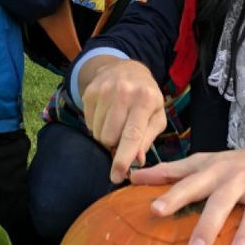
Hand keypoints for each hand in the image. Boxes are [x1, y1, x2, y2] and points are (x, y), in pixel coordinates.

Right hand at [79, 56, 166, 181]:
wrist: (126, 68)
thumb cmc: (146, 97)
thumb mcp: (157, 116)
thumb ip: (147, 139)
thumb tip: (137, 161)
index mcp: (145, 100)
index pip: (132, 135)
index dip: (123, 158)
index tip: (117, 176)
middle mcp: (124, 92)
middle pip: (109, 137)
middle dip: (115, 144)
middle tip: (123, 134)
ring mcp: (104, 90)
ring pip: (97, 132)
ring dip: (106, 135)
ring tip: (116, 122)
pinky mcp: (90, 91)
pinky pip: (88, 123)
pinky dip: (97, 125)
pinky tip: (106, 114)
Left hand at [131, 136, 244, 244]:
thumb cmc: (235, 165)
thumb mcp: (204, 163)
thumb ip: (169, 172)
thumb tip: (131, 177)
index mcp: (214, 171)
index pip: (189, 184)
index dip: (171, 196)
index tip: (154, 210)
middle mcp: (237, 177)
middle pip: (220, 201)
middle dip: (207, 225)